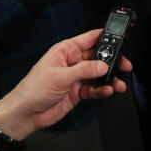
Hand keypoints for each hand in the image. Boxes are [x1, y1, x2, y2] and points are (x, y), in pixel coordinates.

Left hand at [0, 29, 132, 141]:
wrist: (25, 114)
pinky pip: (94, 88)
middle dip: (112, 61)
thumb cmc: (33, 90)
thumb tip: (103, 65)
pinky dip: (102, 90)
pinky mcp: (77, 92)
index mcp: (65, 51)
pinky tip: (107, 91)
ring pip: (98, 74)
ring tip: (119, 83)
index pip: (89, 38)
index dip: (105, 36)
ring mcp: (75, 78)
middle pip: (98, 57)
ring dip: (109, 78)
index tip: (120, 36)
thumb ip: (84, 70)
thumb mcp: (60, 76)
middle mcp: (72, 62)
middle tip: (125, 64)